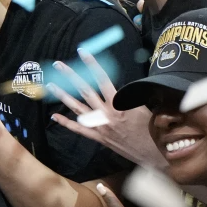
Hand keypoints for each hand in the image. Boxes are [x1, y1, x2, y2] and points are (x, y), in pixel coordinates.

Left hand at [47, 50, 166, 169]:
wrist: (155, 154)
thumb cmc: (154, 129)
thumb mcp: (146, 107)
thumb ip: (131, 96)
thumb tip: (122, 85)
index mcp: (119, 104)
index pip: (102, 79)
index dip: (92, 65)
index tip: (83, 52)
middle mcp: (106, 114)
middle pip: (85, 91)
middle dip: (70, 76)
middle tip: (58, 64)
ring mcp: (100, 127)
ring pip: (77, 108)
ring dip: (63, 95)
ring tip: (50, 84)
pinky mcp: (99, 138)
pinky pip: (79, 129)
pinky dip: (66, 122)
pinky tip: (54, 116)